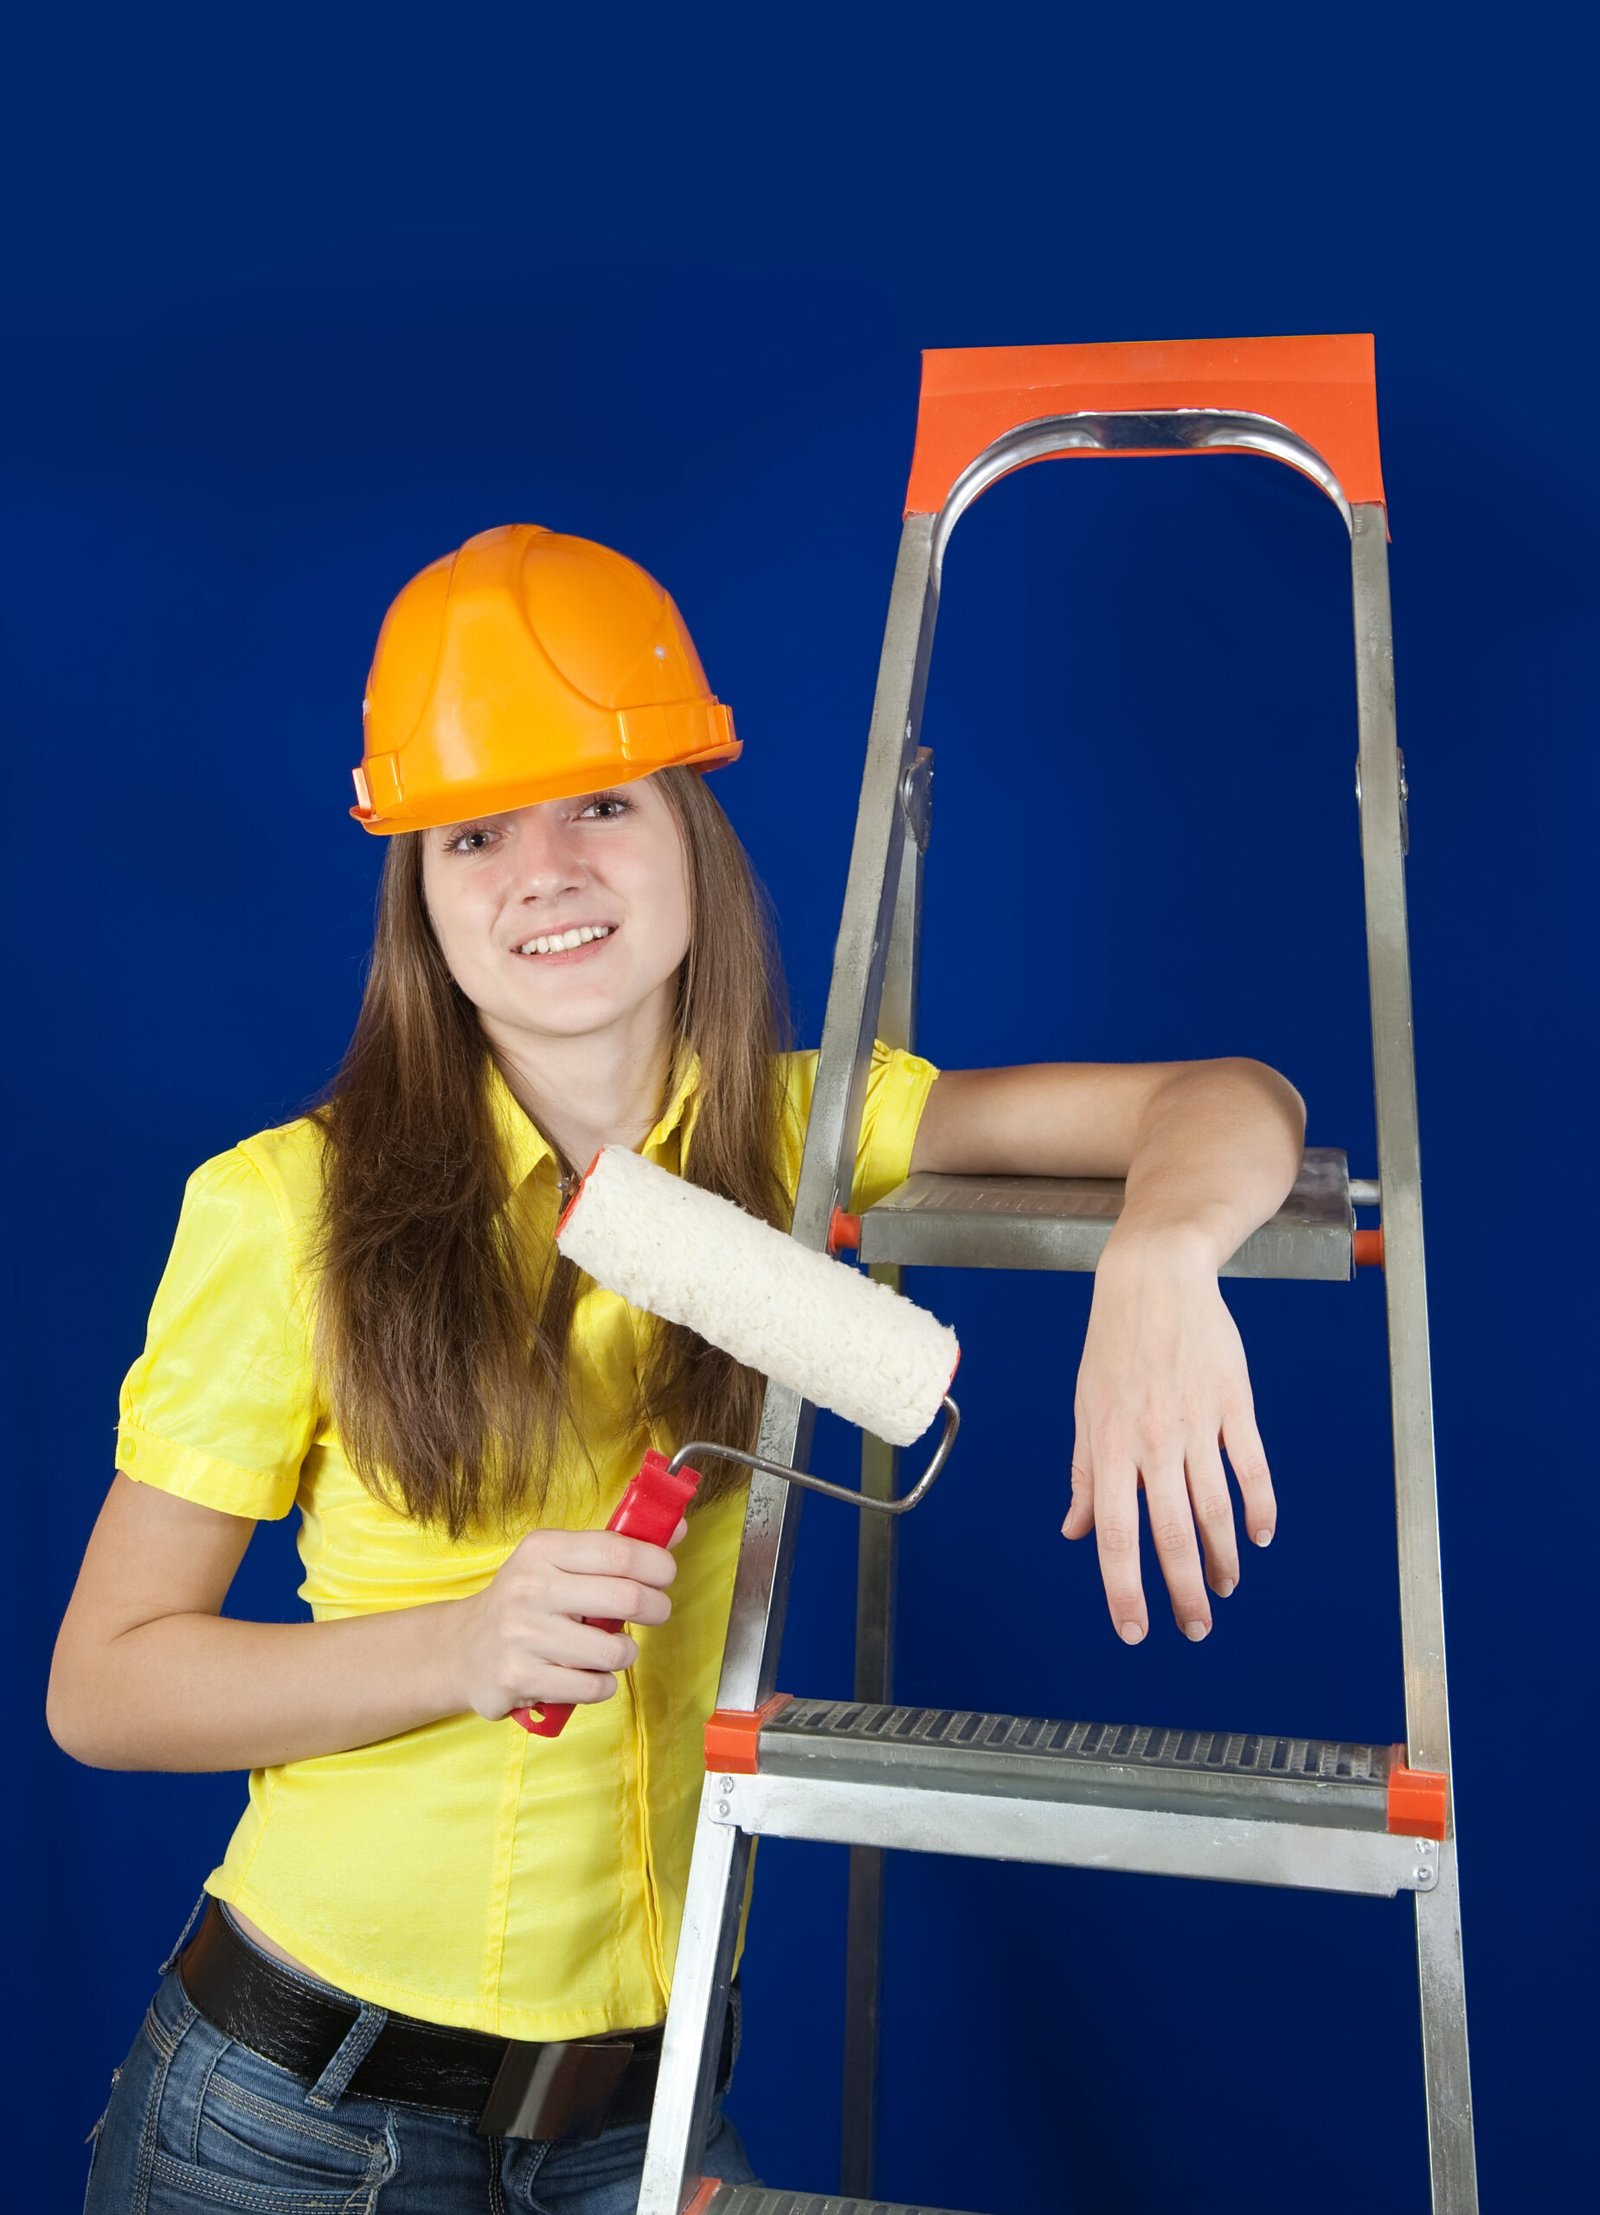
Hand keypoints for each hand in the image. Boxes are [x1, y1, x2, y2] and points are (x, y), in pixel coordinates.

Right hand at [453, 1522, 685, 1720]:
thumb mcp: (557, 1560)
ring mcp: (524, 1635)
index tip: (666, 1574)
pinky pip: (592, 1687)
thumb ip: (614, 1547)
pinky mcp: (521, 1677)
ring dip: (625, 1653)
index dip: (656, 1563)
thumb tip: (675, 1530)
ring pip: (613, 1651)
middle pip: (626, 1598)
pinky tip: (587, 1673)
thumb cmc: (525, 1600)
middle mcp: (530, 1588)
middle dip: (656, 1607)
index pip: (618, 1551)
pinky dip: (602, 1684)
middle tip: (656, 1610)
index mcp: (543, 1550)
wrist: (463, 1648)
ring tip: (611, 1647)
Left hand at [1062, 1233, 1275, 1642]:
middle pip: (1173, 1533)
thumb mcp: (1084, 1407)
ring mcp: (1197, 1422)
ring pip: (1216, 1508)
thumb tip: (1075, 1532)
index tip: (1135, 1629)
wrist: (1154, 1277)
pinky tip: (1259, 1537)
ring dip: (1222, 1558)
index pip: (1116, 1533)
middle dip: (1185, 1591)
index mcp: (1109, 1446)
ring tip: (1224, 1588)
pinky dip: (1260, 1508)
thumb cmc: (1112, 1344)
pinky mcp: (1233, 1403)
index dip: (1125, 1587)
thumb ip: (1085, 1475)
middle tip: (1195, 1628)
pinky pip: (1251, 1467)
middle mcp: (1152, 1440)